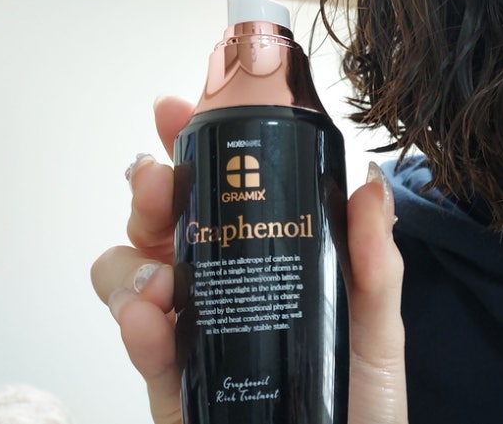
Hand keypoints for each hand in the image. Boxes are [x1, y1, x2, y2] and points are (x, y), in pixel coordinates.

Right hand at [91, 96, 407, 423]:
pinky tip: (150, 318)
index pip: (217, 188)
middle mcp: (217, 280)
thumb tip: (371, 185)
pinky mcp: (171, 378)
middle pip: (161, 219)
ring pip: (126, 271)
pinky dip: (131, 323)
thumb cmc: (360, 392)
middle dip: (149, 188)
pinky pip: (134, 343)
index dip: (190, 144)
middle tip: (159, 182)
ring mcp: (188, 326)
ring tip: (161, 278)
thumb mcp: (375, 321)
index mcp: (260, 253)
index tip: (175, 111)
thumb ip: (373, 259)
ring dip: (128, 259)